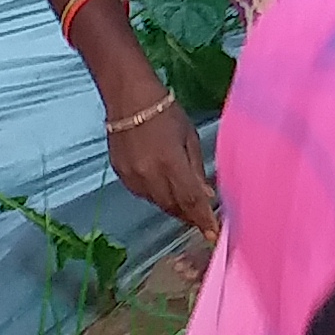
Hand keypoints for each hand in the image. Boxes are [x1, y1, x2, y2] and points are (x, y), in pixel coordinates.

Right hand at [107, 93, 218, 235]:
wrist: (128, 98)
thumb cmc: (165, 112)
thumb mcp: (189, 137)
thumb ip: (197, 170)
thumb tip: (207, 196)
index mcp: (170, 163)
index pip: (191, 200)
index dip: (203, 220)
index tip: (214, 236)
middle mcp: (149, 175)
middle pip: (173, 207)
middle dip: (190, 216)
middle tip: (203, 221)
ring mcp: (132, 177)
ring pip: (158, 203)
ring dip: (174, 206)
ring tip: (186, 205)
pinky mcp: (120, 175)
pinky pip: (143, 194)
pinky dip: (157, 195)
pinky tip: (164, 188)